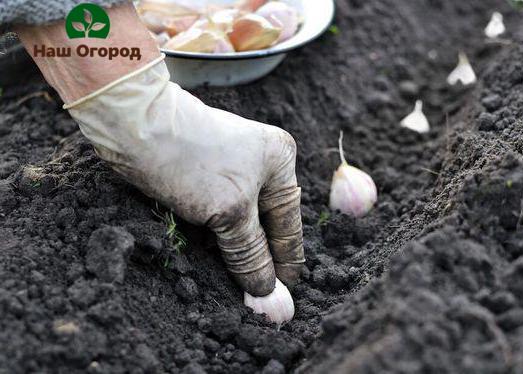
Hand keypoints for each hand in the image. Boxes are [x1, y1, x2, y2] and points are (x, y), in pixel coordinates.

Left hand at [65, 58, 304, 295]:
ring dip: (237, 251)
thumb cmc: (188, 158)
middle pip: (267, 225)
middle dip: (260, 259)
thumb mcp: (229, 210)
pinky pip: (221, 215)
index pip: (289, 226)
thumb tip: (270, 294)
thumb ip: (252, 253)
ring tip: (235, 285)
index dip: (285, 264)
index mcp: (280, 163)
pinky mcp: (207, 174)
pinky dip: (218, 238)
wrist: (133, 122)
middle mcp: (262, 164)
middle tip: (253, 298)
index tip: (278, 299)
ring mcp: (234, 168)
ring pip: (242, 222)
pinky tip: (213, 258)